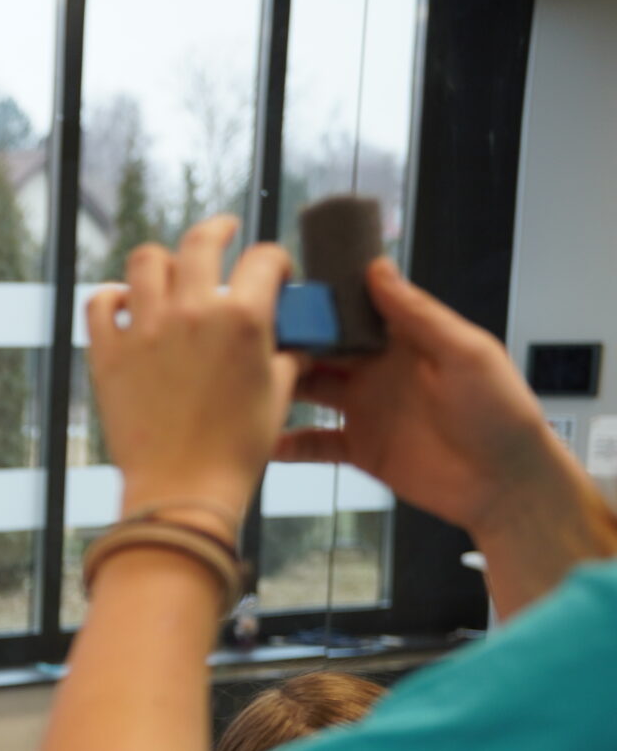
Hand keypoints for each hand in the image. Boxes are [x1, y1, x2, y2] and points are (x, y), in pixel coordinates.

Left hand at [86, 215, 297, 533]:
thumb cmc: (238, 447)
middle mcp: (192, 312)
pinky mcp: (108, 353)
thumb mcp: (279, 394)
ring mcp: (145, 329)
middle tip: (223, 231)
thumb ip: (287, 355)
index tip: (272, 272)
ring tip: (169, 270)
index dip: (274, 260)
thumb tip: (295, 341)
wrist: (183, 487)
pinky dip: (112, 297)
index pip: (263, 258)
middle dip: (217, 229)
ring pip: (144, 261)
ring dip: (160, 260)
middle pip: (200, 241)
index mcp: (242, 317)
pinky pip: (100, 303)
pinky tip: (125, 305)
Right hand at [279, 259, 572, 531]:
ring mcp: (365, 410)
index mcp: (405, 341)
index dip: (323, 301)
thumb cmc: (500, 411)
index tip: (286, 288)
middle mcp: (378, 371)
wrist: (504, 481)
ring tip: (246, 379)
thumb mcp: (465, 352)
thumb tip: (378, 270)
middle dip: (291, 340)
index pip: (355, 311)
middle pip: (323, 349)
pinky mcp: (359, 449)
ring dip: (281, 384)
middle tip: (250, 336)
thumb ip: (419, 314)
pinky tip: (262, 438)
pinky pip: (314, 444)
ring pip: (309, 391)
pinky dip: (287, 443)